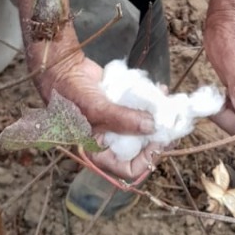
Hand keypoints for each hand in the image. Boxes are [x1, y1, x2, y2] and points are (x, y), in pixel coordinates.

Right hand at [29, 45, 159, 179]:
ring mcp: (116, 122)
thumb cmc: (70, 93)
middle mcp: (109, 140)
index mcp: (98, 151)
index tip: (159, 142)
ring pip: (144, 127)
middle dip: (158, 137)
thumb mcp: (96, 109)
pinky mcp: (121, 105)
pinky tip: (160, 90)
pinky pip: (140, 108)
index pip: (127, 168)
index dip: (146, 159)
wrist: (62, 67)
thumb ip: (123, 120)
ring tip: (169, 105)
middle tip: (173, 126)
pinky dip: (152, 101)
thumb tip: (152, 127)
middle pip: (140, 148)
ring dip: (159, 117)